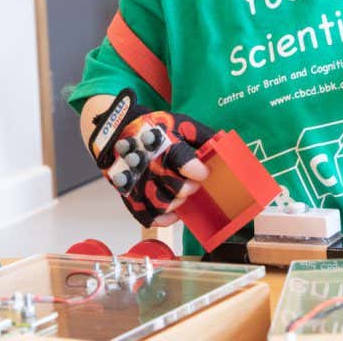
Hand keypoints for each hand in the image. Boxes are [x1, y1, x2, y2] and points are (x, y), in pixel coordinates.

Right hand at [87, 89, 214, 226]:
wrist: (118, 132)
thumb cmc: (154, 128)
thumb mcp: (181, 124)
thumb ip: (203, 135)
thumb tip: (223, 144)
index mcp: (163, 145)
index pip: (183, 163)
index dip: (197, 171)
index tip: (203, 172)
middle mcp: (149, 165)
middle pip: (174, 187)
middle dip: (189, 188)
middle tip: (194, 183)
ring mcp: (138, 182)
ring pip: (161, 204)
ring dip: (177, 203)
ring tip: (182, 195)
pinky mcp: (130, 196)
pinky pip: (146, 216)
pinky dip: (162, 219)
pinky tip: (173, 212)